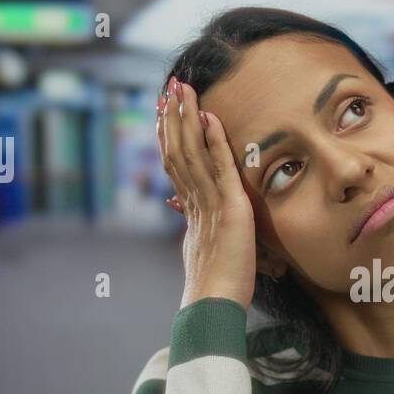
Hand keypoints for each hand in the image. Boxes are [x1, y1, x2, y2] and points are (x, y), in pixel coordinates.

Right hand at [158, 76, 257, 310]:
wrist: (213, 306)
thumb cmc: (216, 289)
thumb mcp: (207, 253)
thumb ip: (201, 233)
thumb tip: (192, 225)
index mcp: (190, 212)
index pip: (176, 165)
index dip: (170, 136)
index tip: (164, 112)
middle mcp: (194, 203)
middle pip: (178, 150)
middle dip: (174, 116)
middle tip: (170, 87)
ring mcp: (209, 204)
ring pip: (192, 152)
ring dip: (188, 118)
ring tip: (183, 90)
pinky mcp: (229, 208)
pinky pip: (220, 167)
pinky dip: (215, 140)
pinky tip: (210, 117)